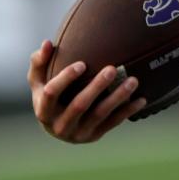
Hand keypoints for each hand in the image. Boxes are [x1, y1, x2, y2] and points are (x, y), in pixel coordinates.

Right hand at [27, 40, 145, 142]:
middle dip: (97, 86)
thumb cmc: (46, 95)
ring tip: (133, 81)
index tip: (82, 63)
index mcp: (43, 110)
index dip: (66, 78)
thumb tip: (48, 43)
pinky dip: (127, 111)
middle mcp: (59, 125)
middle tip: (112, 68)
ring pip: (100, 115)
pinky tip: (141, 99)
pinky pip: (112, 123)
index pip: (52, 93)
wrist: (56, 126)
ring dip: (118, 98)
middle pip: (79, 105)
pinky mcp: (93, 136)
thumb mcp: (37, 81)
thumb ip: (39, 61)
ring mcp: (78, 134)